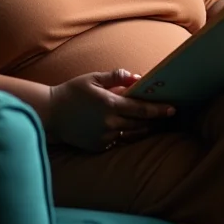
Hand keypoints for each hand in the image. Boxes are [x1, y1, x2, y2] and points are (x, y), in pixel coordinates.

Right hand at [48, 69, 175, 152]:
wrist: (50, 113)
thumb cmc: (72, 92)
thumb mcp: (93, 78)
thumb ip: (116, 76)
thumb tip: (136, 76)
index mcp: (109, 104)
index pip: (141, 109)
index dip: (159, 110)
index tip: (173, 108)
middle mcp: (109, 123)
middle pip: (141, 124)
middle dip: (156, 120)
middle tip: (168, 115)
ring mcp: (104, 137)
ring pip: (132, 135)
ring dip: (144, 129)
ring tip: (154, 123)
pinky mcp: (98, 146)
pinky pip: (119, 141)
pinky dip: (127, 135)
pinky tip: (133, 129)